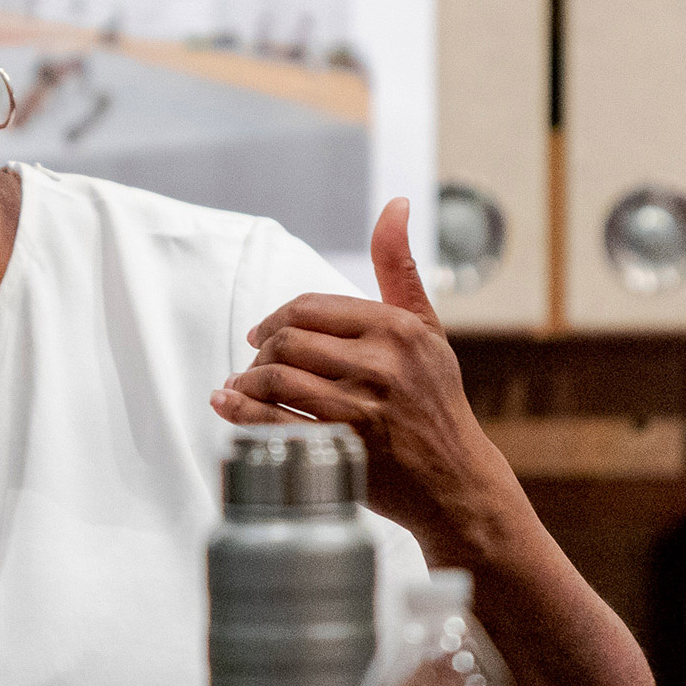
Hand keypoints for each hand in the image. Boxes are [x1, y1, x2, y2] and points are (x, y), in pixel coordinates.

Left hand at [212, 198, 515, 559]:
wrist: (456, 481)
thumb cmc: (436, 400)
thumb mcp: (426, 329)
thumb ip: (399, 268)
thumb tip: (396, 204)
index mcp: (397, 330)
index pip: (309, 307)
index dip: (275, 318)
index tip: (262, 334)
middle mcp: (382, 366)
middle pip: (287, 342)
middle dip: (259, 353)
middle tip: (253, 367)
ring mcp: (362, 410)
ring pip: (275, 380)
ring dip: (244, 384)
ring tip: (238, 389)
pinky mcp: (344, 450)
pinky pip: (274, 424)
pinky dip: (240, 414)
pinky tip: (229, 408)